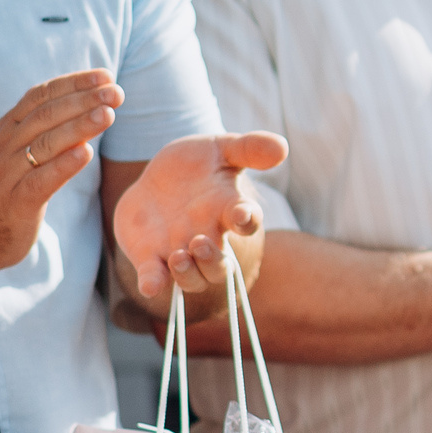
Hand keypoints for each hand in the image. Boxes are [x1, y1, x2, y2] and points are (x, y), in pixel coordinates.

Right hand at [0, 70, 123, 273]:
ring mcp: (7, 174)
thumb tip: (93, 107)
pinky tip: (85, 154)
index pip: (41, 96)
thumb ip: (49, 129)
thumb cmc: (7, 187)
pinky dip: (63, 166)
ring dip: (79, 127)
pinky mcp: (15, 203)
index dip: (73, 84)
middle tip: (116, 93)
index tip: (106, 75)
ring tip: (108, 115)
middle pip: (46, 115)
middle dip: (83, 101)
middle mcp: (5, 145)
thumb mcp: (21, 150)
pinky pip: (40, 181)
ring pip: (45, 144)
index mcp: (7, 128)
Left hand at [114, 131, 290, 301]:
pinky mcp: (150, 258)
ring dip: (188, 275)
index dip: (247, 221)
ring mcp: (179, 252)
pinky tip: (149, 285)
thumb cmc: (195, 165)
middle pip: (220, 266)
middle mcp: (208, 238)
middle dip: (212, 260)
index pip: (247, 222)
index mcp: (227, 210)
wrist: (155, 179)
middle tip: (199, 242)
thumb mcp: (220, 148)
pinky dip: (153, 284)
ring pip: (193, 280)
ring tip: (178, 258)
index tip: (241, 214)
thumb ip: (249, 148)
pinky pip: (155, 279)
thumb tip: (282, 147)